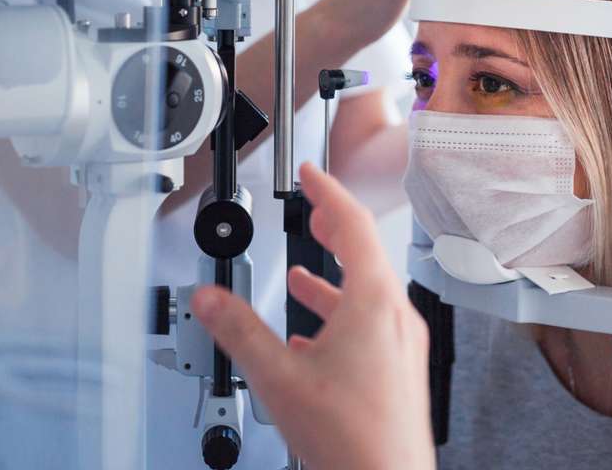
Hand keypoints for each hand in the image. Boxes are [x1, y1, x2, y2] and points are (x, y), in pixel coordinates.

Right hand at [192, 163, 433, 469]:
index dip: (328, 192)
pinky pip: (370, 326)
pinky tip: (313, 335)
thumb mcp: (278, 376)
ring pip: (367, 293)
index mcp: (374, 303)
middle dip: (333, 228)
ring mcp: (402, 347)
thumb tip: (209, 298)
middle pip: (366, 254)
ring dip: (333, 276)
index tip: (312, 174)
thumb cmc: (353, 438)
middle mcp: (396, 319)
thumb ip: (238, 330)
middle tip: (312, 210)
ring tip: (302, 273)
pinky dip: (340, 315)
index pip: (354, 224)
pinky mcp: (398, 372)